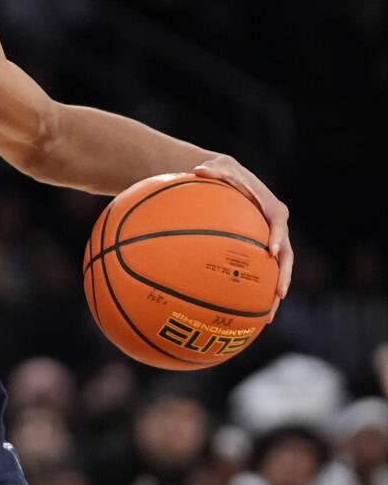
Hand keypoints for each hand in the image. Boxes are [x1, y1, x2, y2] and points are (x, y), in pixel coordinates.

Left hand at [194, 155, 291, 320]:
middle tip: (279, 294)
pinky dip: (257, 291)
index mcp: (270, 206)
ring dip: (275, 291)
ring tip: (268, 317)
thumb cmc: (221, 173)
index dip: (279, 237)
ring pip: (277, 269)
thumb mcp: (217, 167)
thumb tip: (198, 170)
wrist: (226, 179)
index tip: (272, 253)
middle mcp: (275, 227)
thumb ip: (212, 170)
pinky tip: (247, 314)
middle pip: (286, 253)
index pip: (279, 221)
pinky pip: (261, 272)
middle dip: (284, 274)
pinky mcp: (259, 252)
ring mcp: (269, 241)